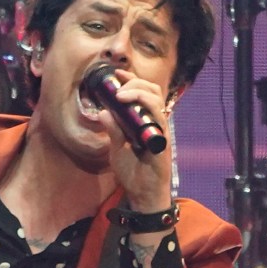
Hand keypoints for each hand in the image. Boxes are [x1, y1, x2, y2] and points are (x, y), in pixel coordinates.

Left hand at [104, 68, 174, 210]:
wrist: (143, 193)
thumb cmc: (133, 172)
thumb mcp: (116, 148)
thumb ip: (112, 130)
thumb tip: (103, 111)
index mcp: (144, 121)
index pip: (143, 93)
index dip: (131, 80)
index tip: (117, 74)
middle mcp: (154, 122)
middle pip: (152, 90)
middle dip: (135, 82)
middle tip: (118, 86)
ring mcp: (160, 129)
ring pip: (156, 99)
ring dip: (138, 92)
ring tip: (121, 94)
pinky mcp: (163, 139)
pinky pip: (159, 117)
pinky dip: (145, 108)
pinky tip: (131, 108)